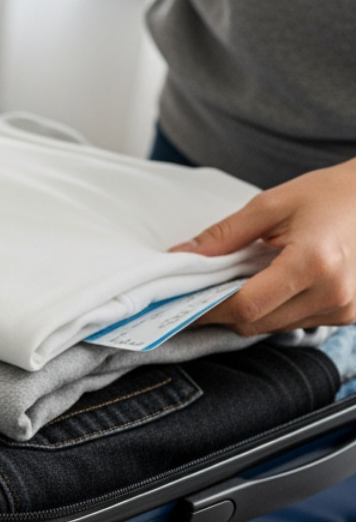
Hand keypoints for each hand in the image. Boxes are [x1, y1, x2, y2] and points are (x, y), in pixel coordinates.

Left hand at [172, 158, 355, 334]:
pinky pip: (297, 323)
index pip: (246, 306)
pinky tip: (274, 283)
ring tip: (246, 278)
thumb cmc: (331, 194)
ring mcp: (346, 309)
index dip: (207, 308)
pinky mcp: (350, 314)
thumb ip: (224, 235)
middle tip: (205, 288)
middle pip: (256, 324)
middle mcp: (333, 294)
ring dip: (251, 311)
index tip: (182, 301)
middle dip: (224, 311)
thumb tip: (182, 256)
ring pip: (274, 328)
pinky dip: (276, 309)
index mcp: (313, 265)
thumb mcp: (272, 204)